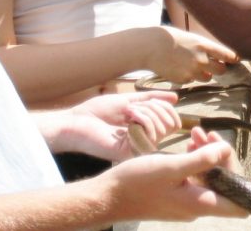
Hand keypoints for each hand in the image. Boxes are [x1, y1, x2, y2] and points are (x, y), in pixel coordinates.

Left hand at [41, 91, 180, 160]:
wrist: (76, 121)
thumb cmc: (97, 112)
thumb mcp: (129, 100)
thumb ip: (151, 99)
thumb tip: (175, 98)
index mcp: (145, 131)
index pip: (172, 122)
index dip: (165, 107)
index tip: (145, 102)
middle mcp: (144, 142)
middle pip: (170, 125)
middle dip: (154, 108)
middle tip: (132, 109)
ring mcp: (138, 148)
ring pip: (161, 129)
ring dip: (145, 112)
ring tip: (127, 114)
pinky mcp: (130, 153)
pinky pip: (149, 135)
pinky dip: (140, 120)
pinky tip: (125, 123)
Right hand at [101, 129, 250, 221]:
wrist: (107, 197)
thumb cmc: (136, 183)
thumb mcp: (170, 167)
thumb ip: (200, 161)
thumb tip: (225, 151)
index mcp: (200, 203)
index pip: (240, 205)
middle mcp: (197, 206)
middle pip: (226, 184)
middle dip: (223, 157)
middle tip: (210, 136)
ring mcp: (186, 201)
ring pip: (210, 178)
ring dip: (209, 155)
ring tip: (198, 135)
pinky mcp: (176, 194)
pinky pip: (195, 178)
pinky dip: (197, 160)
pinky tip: (190, 144)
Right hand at [146, 26, 238, 83]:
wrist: (150, 47)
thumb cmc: (170, 38)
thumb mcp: (191, 38)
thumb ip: (204, 47)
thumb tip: (217, 55)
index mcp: (204, 45)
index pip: (226, 55)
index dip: (232, 58)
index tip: (236, 60)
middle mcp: (201, 59)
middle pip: (221, 70)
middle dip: (219, 68)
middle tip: (214, 65)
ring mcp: (192, 71)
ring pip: (207, 77)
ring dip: (204, 73)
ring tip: (191, 64)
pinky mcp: (183, 80)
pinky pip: (192, 81)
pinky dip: (189, 76)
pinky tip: (179, 68)